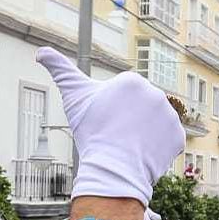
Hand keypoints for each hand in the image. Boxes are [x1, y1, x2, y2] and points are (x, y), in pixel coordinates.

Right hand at [37, 47, 184, 210]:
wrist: (112, 168)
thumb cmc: (91, 132)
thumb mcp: (73, 96)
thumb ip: (59, 68)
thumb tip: (40, 51)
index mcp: (132, 81)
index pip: (122, 99)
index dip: (111, 114)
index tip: (105, 123)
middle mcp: (156, 92)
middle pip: (139, 111)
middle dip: (128, 123)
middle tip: (116, 137)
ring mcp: (170, 115)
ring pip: (153, 126)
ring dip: (143, 135)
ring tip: (128, 147)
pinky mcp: (178, 136)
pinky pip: (167, 142)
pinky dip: (156, 150)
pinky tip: (143, 155)